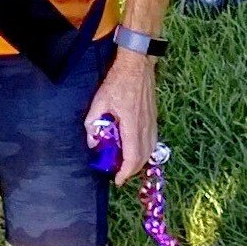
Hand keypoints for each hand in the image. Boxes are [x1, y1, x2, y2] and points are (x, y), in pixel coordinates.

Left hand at [87, 51, 158, 186]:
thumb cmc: (118, 81)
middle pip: (143, 158)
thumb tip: (92, 142)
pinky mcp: (154, 118)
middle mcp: (145, 127)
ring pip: (150, 151)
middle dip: (132, 171)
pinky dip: (145, 151)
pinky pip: (152, 141)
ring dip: (139, 162)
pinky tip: (136, 150)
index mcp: (132, 125)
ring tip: (126, 165)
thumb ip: (93, 123)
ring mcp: (152, 122)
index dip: (125, 173)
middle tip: (119, 175)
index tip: (117, 181)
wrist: (137, 64)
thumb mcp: (99, 101)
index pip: (132, 158)